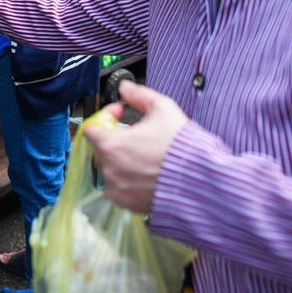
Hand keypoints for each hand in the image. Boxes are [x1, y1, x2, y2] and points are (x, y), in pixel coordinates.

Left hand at [82, 81, 188, 213]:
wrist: (201, 180)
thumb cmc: (182, 147)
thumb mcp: (163, 108)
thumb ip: (138, 95)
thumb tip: (125, 88)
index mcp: (112, 144)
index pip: (90, 128)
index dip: (105, 117)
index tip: (120, 115)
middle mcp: (110, 168)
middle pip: (100, 149)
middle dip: (114, 139)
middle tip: (136, 136)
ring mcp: (118, 188)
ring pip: (109, 170)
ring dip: (120, 161)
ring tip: (144, 156)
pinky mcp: (128, 204)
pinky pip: (117, 190)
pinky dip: (126, 182)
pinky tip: (144, 175)